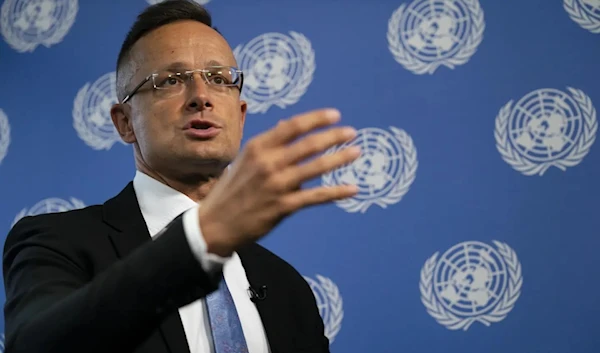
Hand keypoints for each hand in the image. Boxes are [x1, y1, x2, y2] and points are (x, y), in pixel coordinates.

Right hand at [198, 108, 359, 256]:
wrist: (214, 225)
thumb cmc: (231, 191)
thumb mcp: (244, 160)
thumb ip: (268, 144)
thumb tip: (286, 126)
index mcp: (257, 147)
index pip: (293, 126)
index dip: (316, 119)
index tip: (335, 115)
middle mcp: (268, 163)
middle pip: (309, 144)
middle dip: (334, 136)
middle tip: (352, 132)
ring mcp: (276, 185)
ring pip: (316, 167)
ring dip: (339, 158)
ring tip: (356, 152)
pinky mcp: (283, 206)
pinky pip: (316, 196)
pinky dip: (336, 192)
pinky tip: (352, 189)